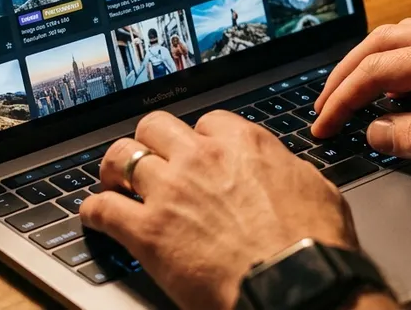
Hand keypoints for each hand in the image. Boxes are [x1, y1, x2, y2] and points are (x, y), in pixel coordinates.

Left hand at [79, 110, 358, 309]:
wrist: (297, 288)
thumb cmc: (314, 248)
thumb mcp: (317, 190)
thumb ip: (287, 170)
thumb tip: (282, 169)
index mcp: (244, 144)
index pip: (207, 121)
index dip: (200, 139)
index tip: (197, 152)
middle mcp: (202, 158)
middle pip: (156, 125)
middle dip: (151, 141)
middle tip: (150, 158)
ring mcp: (170, 191)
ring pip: (121, 156)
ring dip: (115, 169)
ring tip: (114, 181)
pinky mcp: (148, 231)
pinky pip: (102, 208)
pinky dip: (94, 212)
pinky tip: (95, 217)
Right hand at [314, 19, 410, 178]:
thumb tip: (377, 131)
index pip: (378, 70)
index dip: (343, 98)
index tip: (323, 123)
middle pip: (382, 41)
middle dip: (345, 73)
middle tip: (324, 104)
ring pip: (402, 35)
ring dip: (370, 62)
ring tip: (351, 93)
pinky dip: (397, 59)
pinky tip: (398, 85)